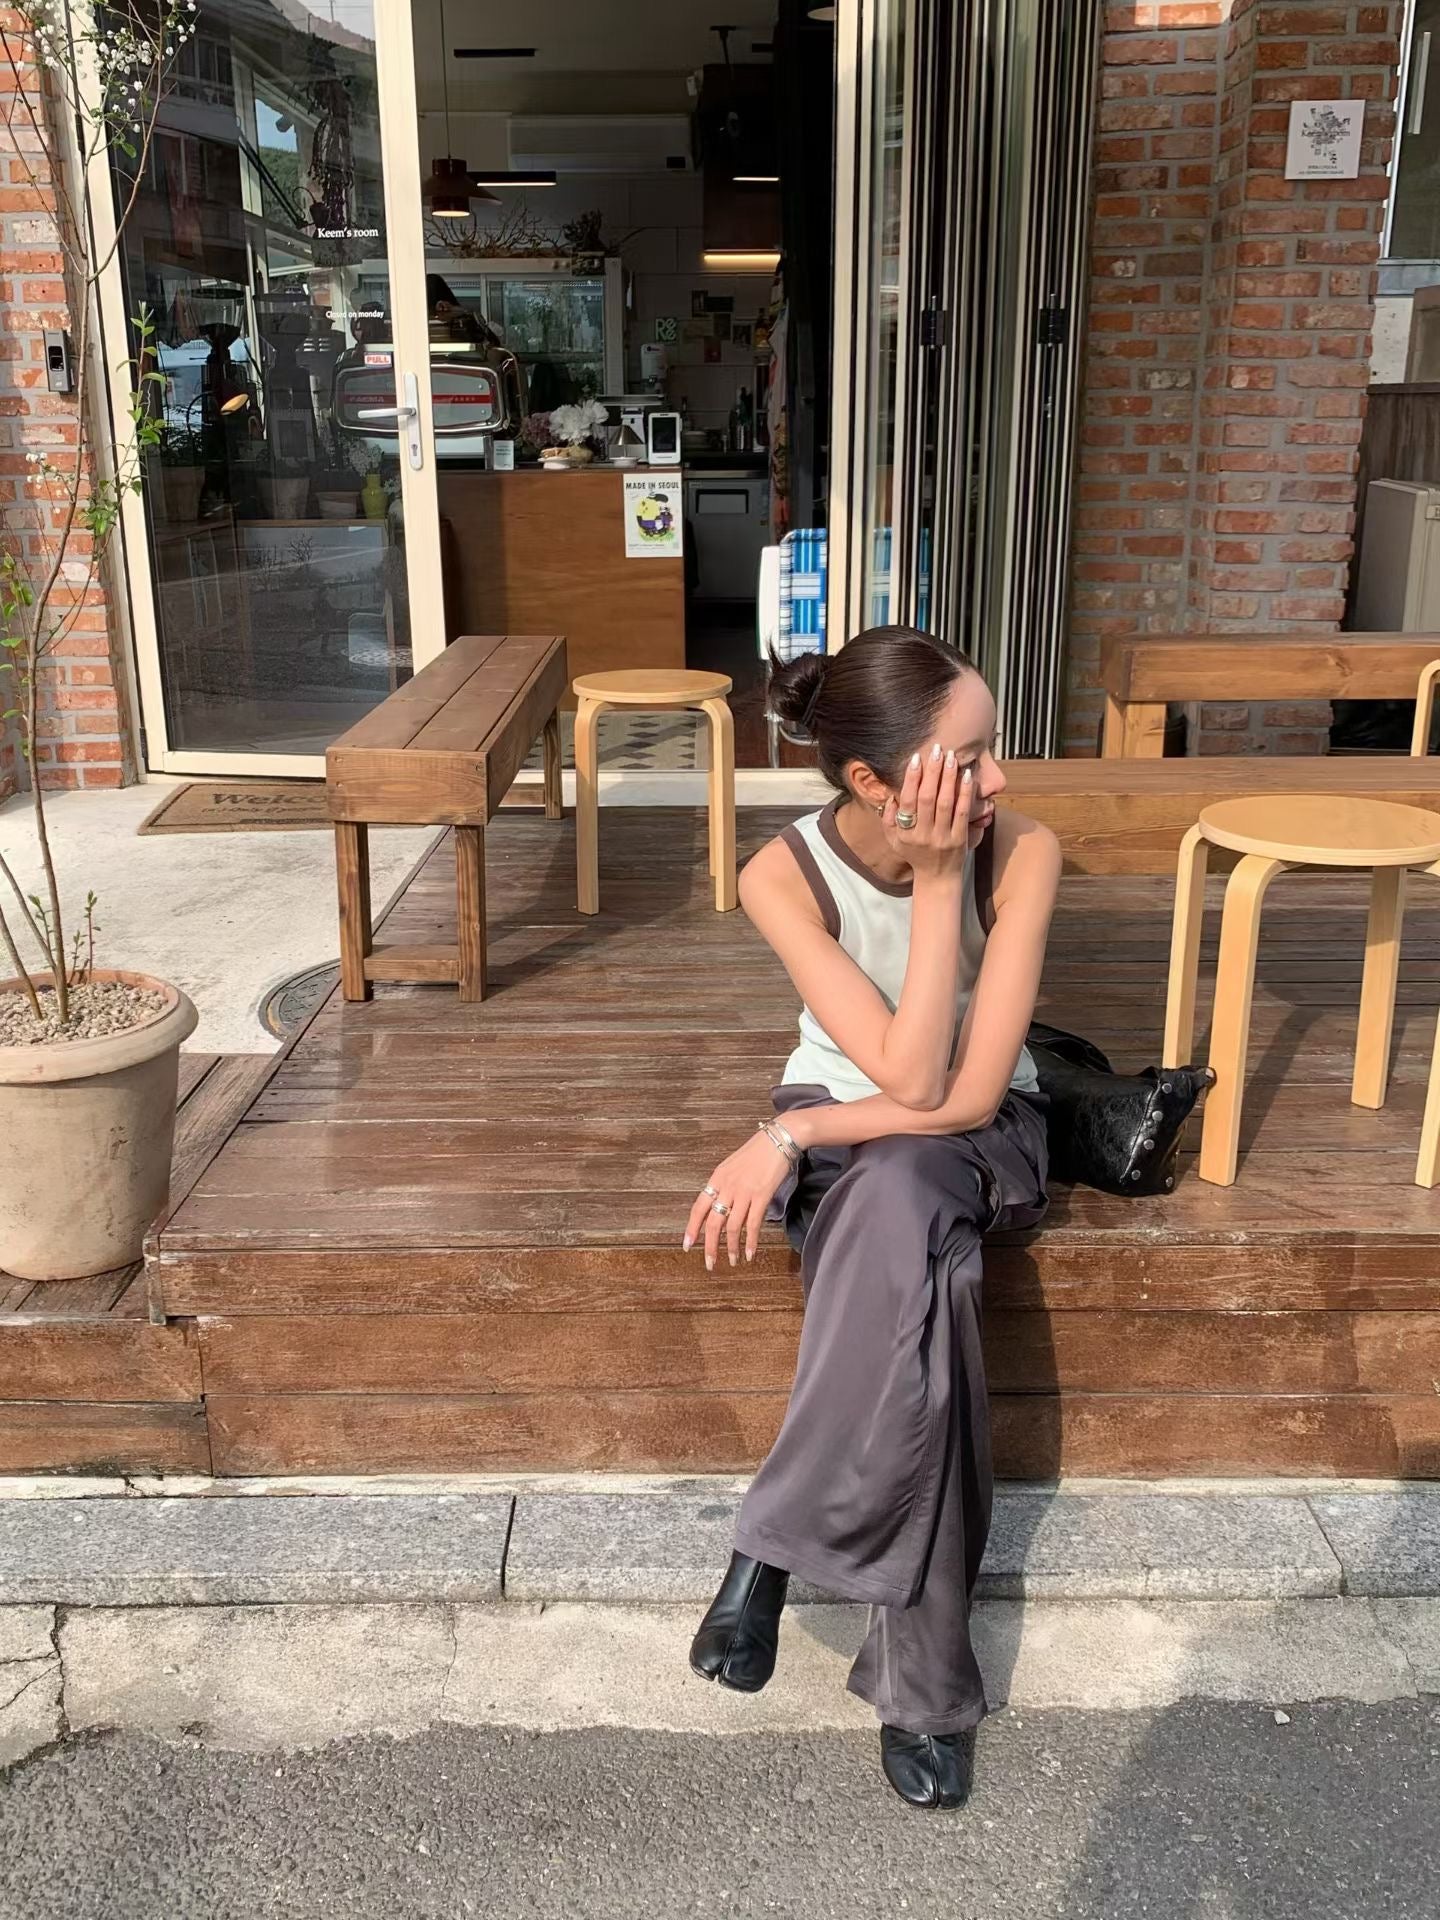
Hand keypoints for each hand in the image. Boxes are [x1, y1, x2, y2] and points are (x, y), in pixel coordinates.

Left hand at [683, 1129, 791, 1269]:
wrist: (779, 1138)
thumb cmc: (758, 1151)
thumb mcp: (733, 1165)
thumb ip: (725, 1184)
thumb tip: (721, 1204)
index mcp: (717, 1178)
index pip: (699, 1208)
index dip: (692, 1228)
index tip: (687, 1245)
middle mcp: (727, 1186)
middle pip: (713, 1222)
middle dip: (710, 1246)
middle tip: (709, 1263)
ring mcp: (744, 1192)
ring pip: (732, 1227)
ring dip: (732, 1248)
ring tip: (733, 1261)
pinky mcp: (761, 1196)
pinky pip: (753, 1224)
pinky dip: (751, 1242)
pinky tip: (750, 1253)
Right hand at [881, 743, 974, 877]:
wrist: (937, 879)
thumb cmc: (915, 855)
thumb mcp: (894, 841)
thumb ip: (888, 820)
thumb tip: (889, 797)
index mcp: (905, 833)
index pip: (908, 801)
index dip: (911, 778)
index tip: (916, 758)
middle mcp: (923, 835)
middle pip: (927, 798)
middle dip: (932, 772)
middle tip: (937, 750)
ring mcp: (942, 837)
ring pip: (945, 803)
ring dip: (948, 778)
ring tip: (951, 757)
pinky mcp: (959, 839)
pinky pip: (962, 813)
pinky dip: (965, 793)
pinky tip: (967, 776)